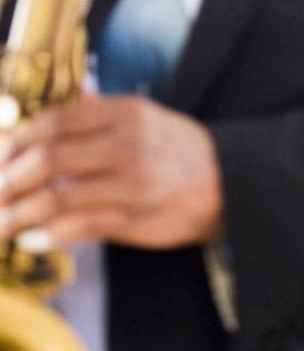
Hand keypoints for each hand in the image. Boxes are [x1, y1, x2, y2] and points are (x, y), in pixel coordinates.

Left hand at [0, 93, 223, 247]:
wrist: (233, 184)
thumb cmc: (180, 151)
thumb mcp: (143, 118)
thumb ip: (93, 115)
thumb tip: (35, 119)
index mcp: (126, 114)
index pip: (53, 123)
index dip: (15, 142)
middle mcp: (129, 146)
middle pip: (47, 161)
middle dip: (6, 182)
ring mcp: (134, 185)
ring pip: (57, 199)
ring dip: (18, 215)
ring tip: (0, 224)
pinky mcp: (138, 218)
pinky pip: (81, 226)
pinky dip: (50, 233)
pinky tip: (34, 237)